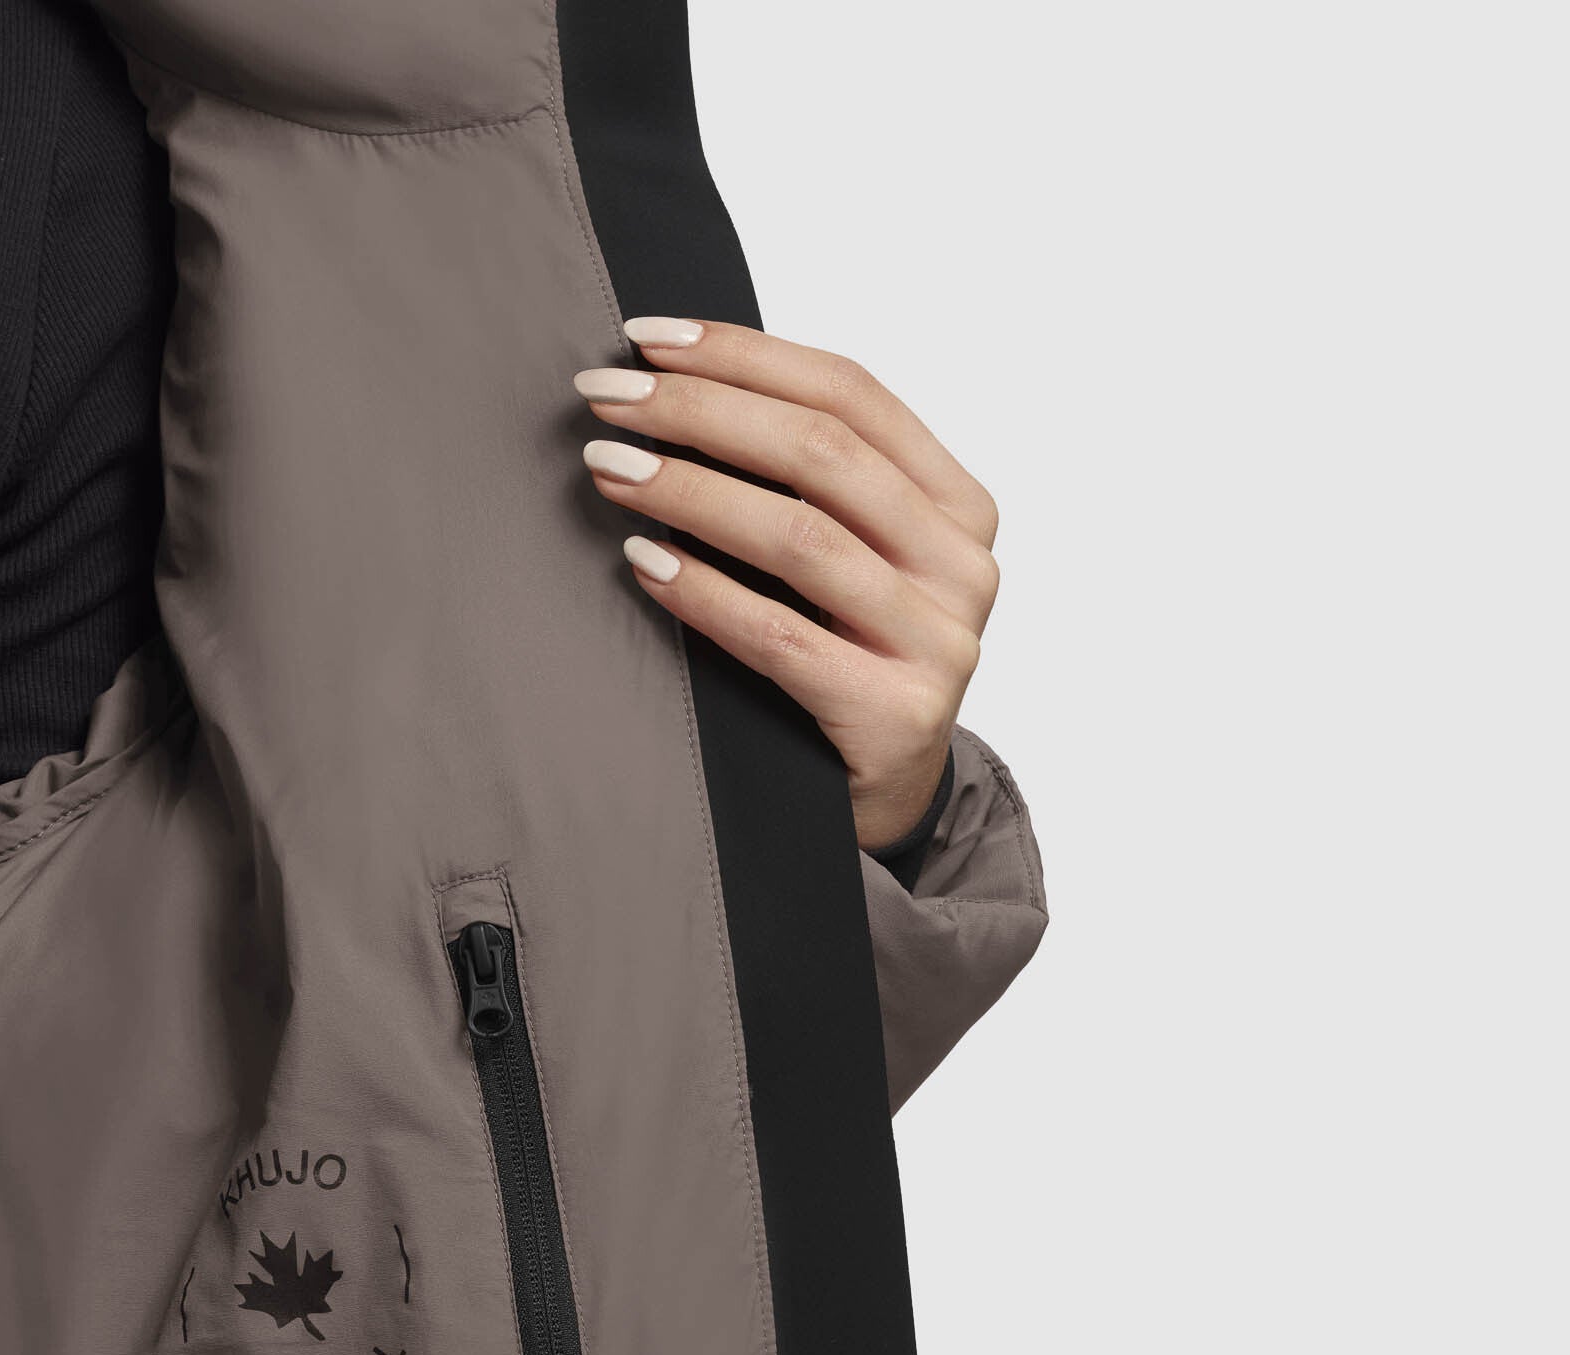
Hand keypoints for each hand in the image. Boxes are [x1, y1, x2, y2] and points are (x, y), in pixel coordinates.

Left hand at [575, 317, 998, 852]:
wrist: (881, 803)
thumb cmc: (844, 666)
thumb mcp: (849, 562)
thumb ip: (808, 486)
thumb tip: (673, 389)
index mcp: (958, 506)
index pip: (851, 393)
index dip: (744, 354)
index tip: (647, 336)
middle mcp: (963, 566)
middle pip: (822, 453)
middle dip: (700, 411)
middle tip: (605, 397)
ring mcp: (939, 643)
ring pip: (799, 537)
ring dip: (688, 491)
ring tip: (608, 467)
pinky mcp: (896, 716)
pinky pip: (780, 636)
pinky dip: (703, 592)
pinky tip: (642, 561)